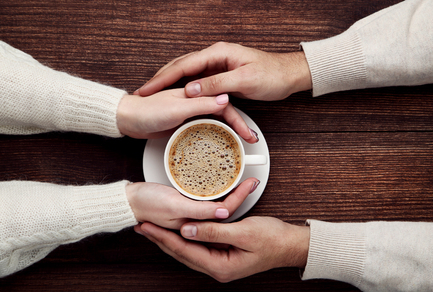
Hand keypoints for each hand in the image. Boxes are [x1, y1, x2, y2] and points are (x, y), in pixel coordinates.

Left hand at [116, 89, 257, 142]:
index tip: (248, 134)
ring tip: (240, 142)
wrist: (128, 119)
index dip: (238, 121)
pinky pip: (204, 127)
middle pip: (223, 114)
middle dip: (238, 127)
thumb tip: (225, 98)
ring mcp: (190, 112)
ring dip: (229, 130)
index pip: (225, 107)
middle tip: (249, 141)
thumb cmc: (147, 111)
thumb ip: (202, 104)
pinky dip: (215, 134)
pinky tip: (219, 141)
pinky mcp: (183, 122)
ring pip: (216, 120)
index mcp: (196, 94)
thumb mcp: (178, 108)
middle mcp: (195, 101)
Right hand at [127, 178, 259, 229]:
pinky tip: (221, 192)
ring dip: (229, 197)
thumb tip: (225, 213)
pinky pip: (206, 206)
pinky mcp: (185, 210)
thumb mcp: (174, 205)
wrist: (128, 200)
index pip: (225, 212)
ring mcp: (190, 218)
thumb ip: (200, 211)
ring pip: (216, 209)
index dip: (240, 197)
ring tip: (241, 184)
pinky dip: (216, 198)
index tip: (251, 183)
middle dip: (239, 197)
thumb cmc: (146, 203)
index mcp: (194, 227)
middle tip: (251, 181)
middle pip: (223, 211)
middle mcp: (195, 224)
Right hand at [137, 42, 311, 100]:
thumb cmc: (271, 75)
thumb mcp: (244, 81)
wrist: (288, 75)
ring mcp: (217, 66)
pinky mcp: (221, 76)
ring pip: (186, 74)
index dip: (163, 78)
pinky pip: (197, 82)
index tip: (149, 89)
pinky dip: (184, 89)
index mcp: (218, 53)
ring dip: (170, 84)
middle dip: (161, 79)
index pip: (183, 65)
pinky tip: (176, 97)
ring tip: (154, 94)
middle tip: (144, 92)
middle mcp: (215, 57)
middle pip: (180, 68)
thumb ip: (216, 84)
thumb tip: (191, 89)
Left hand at [138, 216, 309, 281]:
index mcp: (221, 266)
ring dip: (169, 238)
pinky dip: (184, 237)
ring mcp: (220, 262)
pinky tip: (175, 230)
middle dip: (161, 239)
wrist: (290, 245)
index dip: (164, 237)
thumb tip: (187, 229)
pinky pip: (197, 246)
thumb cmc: (272, 239)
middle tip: (143, 227)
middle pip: (181, 253)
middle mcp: (218, 268)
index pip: (184, 251)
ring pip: (187, 250)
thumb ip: (213, 231)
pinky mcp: (223, 254)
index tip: (148, 226)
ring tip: (152, 228)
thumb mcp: (243, 233)